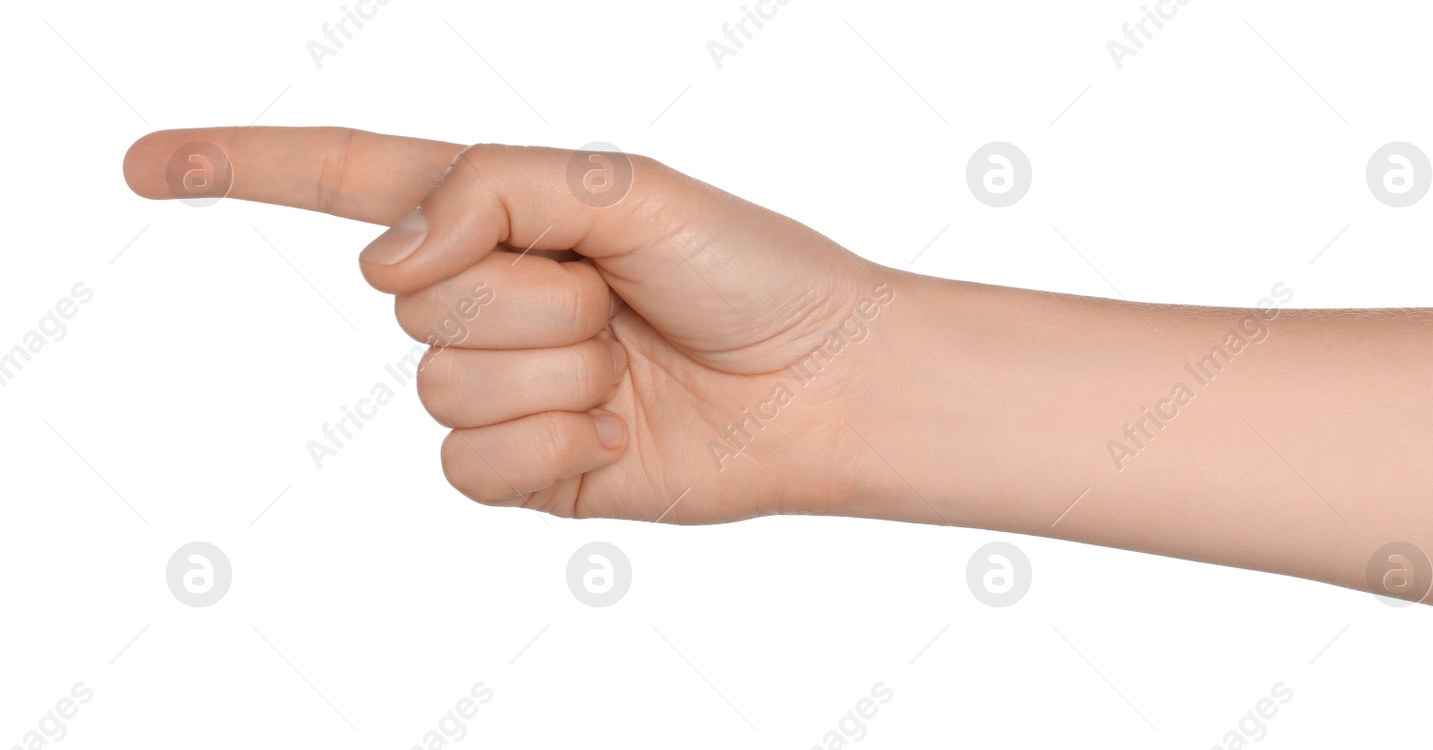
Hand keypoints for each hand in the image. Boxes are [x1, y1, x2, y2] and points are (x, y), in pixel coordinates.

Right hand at [124, 127, 902, 521]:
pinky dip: (548, 447)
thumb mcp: (624, 188)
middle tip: (617, 298)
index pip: (345, 182)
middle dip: (530, 298)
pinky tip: (612, 428)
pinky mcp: (527, 468)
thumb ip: (491, 191)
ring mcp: (501, 387)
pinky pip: (473, 467)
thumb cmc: (743, 268)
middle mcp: (483, 299)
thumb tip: (382, 260)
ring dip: (553, 371)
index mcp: (497, 214)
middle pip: (414, 302)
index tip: (144, 167)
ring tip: (625, 360)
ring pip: (445, 386)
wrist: (819, 380)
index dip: (242, 169)